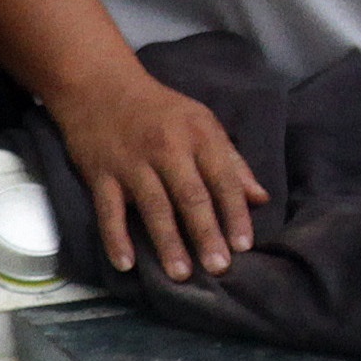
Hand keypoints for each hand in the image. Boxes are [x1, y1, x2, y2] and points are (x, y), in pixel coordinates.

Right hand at [54, 63, 267, 283]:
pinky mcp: (100, 174)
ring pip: (153, 207)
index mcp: (197, 135)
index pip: (222, 178)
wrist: (99, 86)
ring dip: (168, 242)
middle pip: (190, 196)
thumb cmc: (159, 110)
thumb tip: (261, 198)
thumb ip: (231, 162)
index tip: (244, 245)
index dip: (234, 212)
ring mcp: (131, 163)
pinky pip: (109, 211)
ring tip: (181, 275)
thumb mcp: (201, 123)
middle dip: (206, 233)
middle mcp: (166, 149)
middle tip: (219, 268)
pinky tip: (126, 265)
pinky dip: (116, 238)